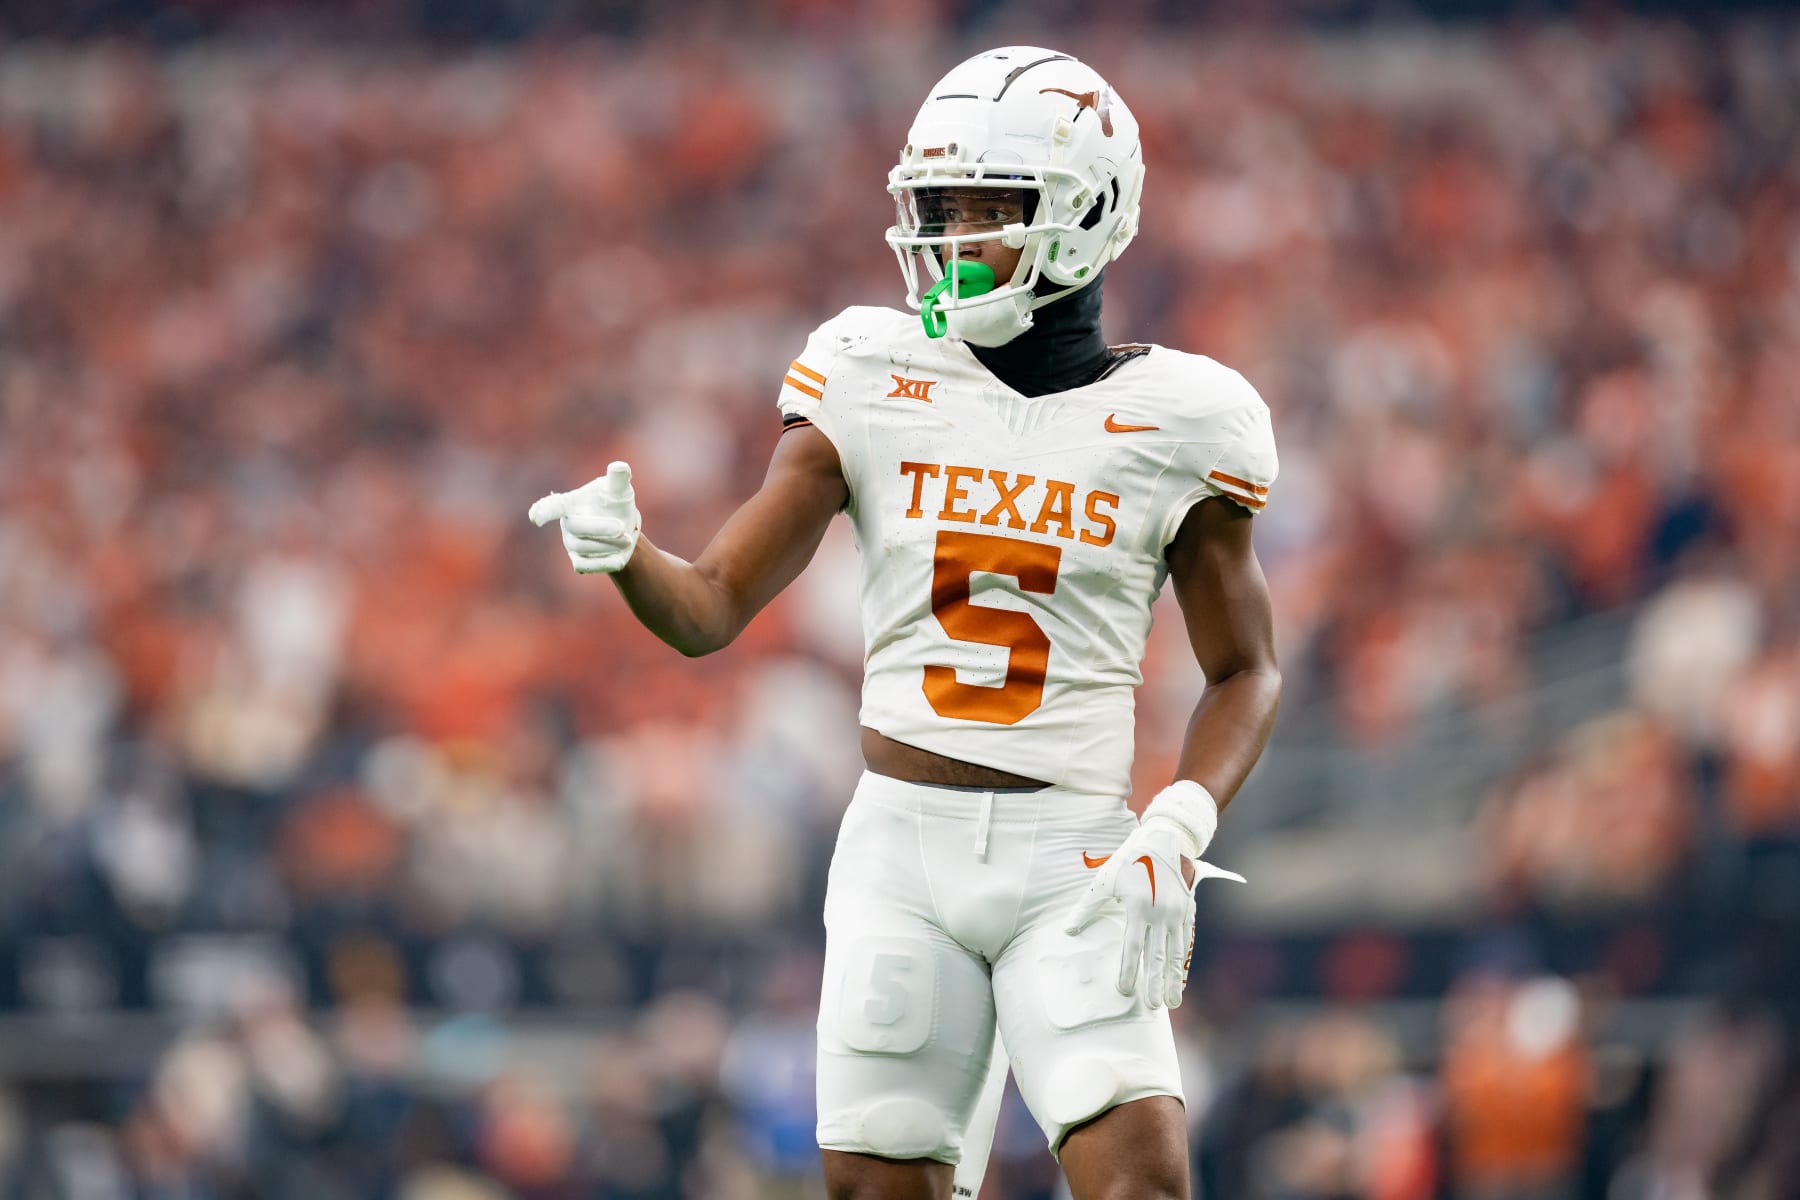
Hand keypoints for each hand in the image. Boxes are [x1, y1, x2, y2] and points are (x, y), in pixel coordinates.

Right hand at [528, 461, 641, 573]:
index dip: (544, 510)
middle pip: (575, 527)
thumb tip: (620, 466)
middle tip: (621, 528)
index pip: (554, 505)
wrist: (625, 530)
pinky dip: (604, 562)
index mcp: (571, 502)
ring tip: (627, 539)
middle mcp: (567, 523)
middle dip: (599, 528)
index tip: (536, 517)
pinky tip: (620, 559)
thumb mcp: (619, 489)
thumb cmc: (615, 503)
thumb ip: (618, 478)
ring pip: (583, 547)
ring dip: (608, 544)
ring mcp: (571, 543)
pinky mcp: (579, 561)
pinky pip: (586, 565)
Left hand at [1064, 815, 1243, 1008]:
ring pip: (1175, 953)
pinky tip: (1179, 979)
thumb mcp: (1105, 880)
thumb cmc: (1130, 860)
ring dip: (1172, 979)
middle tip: (1151, 1007)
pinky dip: (1183, 963)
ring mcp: (1177, 914)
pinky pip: (1186, 942)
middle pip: (1156, 956)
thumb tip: (1068, 929)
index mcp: (1138, 906)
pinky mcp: (1187, 912)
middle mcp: (1160, 913)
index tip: (1123, 990)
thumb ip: (1087, 907)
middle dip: (1153, 983)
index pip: (1132, 946)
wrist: (1166, 840)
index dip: (1127, 970)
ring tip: (1170, 1003)